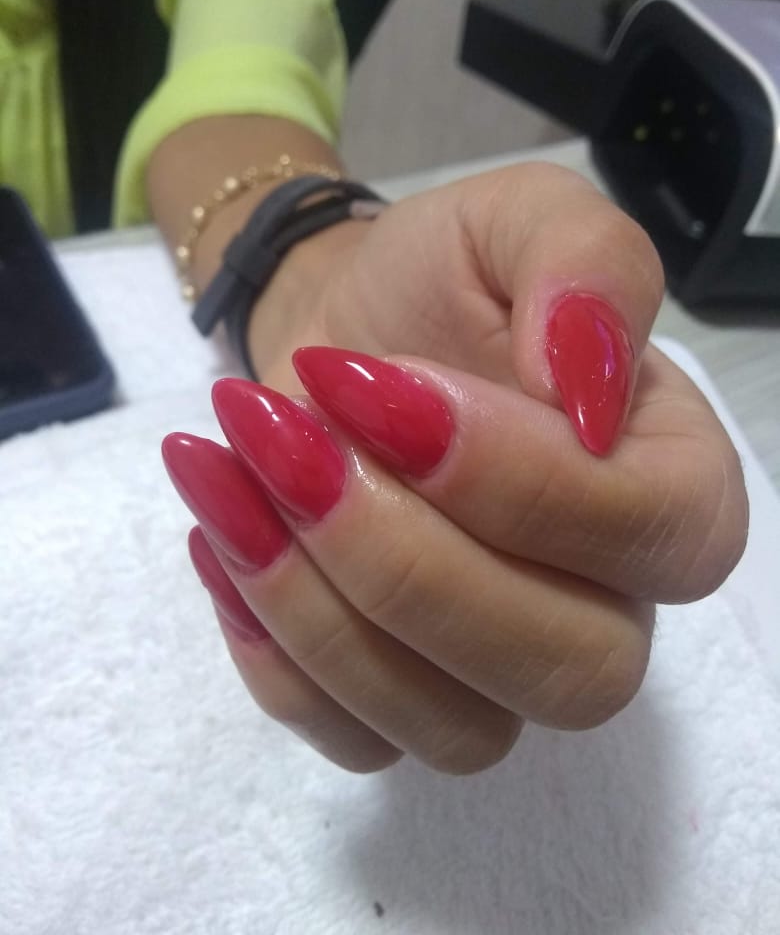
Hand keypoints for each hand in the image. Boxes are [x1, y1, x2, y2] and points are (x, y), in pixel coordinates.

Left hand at [162, 163, 747, 772]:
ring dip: (320, 606)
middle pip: (569, 667)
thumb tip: (586, 374)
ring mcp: (508, 674)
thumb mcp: (514, 219)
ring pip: (460, 729)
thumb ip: (585, 263)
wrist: (338, 345)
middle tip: (283, 437)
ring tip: (232, 470)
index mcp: (671, 482)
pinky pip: (359, 740)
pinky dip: (275, 656)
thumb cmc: (437, 282)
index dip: (511, 476)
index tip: (372, 386)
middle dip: (403, 561)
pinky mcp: (407, 706)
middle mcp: (613, 602)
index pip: (652, 534)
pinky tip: (226, 540)